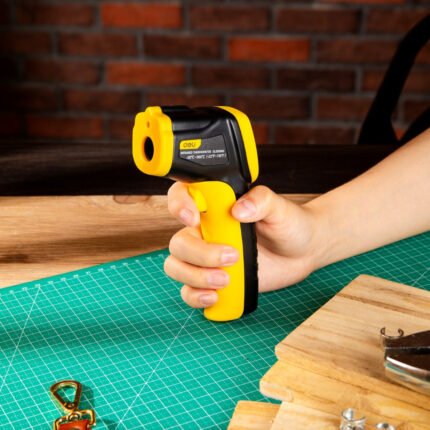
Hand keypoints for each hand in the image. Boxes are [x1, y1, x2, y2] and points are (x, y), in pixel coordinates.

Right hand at [164, 183, 320, 308]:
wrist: (302, 252)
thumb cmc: (289, 224)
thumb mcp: (280, 208)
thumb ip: (261, 201)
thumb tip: (239, 209)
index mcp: (216, 207)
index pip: (182, 196)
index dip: (178, 205)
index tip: (194, 218)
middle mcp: (205, 232)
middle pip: (178, 242)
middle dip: (199, 254)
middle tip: (232, 257)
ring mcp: (206, 258)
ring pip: (177, 267)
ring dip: (195, 277)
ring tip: (226, 281)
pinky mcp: (213, 280)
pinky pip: (189, 291)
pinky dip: (196, 296)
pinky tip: (215, 297)